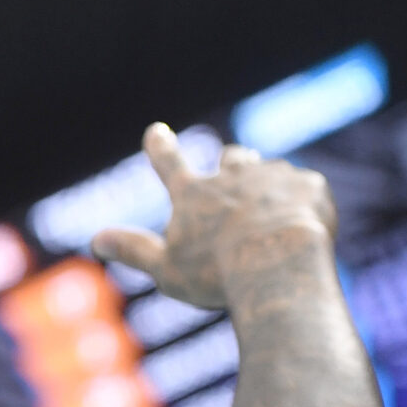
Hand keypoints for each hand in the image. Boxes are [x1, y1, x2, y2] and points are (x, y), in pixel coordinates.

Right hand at [91, 123, 337, 310]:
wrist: (280, 266)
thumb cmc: (216, 274)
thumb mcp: (166, 269)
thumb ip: (133, 250)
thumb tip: (96, 240)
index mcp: (192, 194)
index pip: (169, 163)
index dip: (160, 147)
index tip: (156, 132)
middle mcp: (232, 176)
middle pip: (231, 159)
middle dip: (231, 164)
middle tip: (233, 169)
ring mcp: (273, 177)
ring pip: (269, 170)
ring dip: (267, 184)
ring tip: (272, 208)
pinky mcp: (309, 186)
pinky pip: (306, 188)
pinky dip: (302, 203)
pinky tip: (305, 224)